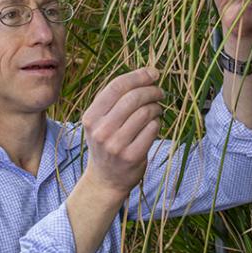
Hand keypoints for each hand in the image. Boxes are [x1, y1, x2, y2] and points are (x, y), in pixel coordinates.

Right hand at [80, 67, 163, 196]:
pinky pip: (152, 129)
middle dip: (151, 90)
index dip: (138, 76)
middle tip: (160, 92)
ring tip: (156, 109)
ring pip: (145, 112)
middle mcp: (101, 130)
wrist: (106, 179)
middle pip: (133, 98)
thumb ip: (116, 99)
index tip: (153, 73)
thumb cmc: (108, 142)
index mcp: (91, 117)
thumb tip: (147, 74)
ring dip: (156, 107)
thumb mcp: (100, 121)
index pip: (116, 87)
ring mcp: (116, 145)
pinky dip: (157, 123)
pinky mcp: (132, 156)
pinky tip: (154, 124)